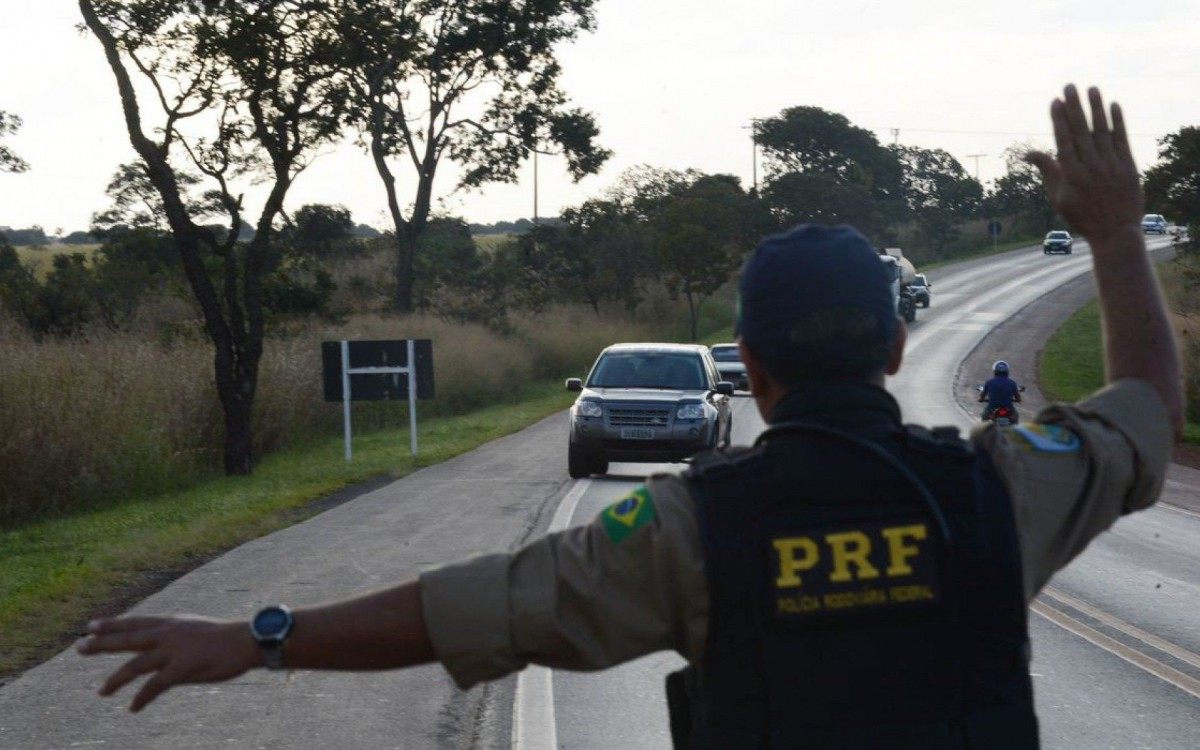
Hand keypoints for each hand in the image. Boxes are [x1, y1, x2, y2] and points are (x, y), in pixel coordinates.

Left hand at [77, 615, 258, 711]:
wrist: (248, 641)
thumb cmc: (225, 637)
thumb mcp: (195, 629)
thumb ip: (175, 638)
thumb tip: (160, 650)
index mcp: (172, 622)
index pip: (135, 622)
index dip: (112, 624)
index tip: (91, 626)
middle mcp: (169, 633)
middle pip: (128, 638)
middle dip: (102, 643)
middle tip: (79, 647)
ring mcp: (174, 650)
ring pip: (136, 665)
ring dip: (116, 680)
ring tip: (101, 691)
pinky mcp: (182, 668)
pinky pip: (155, 686)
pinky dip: (142, 698)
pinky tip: (133, 708)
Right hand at [1026, 85, 1143, 243]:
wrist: (1114, 232)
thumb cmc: (1082, 216)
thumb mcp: (1058, 197)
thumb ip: (1047, 170)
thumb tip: (1027, 154)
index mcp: (1071, 175)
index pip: (1064, 140)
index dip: (1059, 119)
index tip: (1055, 101)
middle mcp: (1090, 166)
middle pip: (1081, 130)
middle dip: (1075, 107)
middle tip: (1070, 86)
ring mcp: (1110, 165)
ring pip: (1102, 131)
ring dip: (1096, 108)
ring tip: (1091, 89)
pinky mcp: (1128, 166)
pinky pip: (1121, 139)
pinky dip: (1118, 121)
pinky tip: (1113, 105)